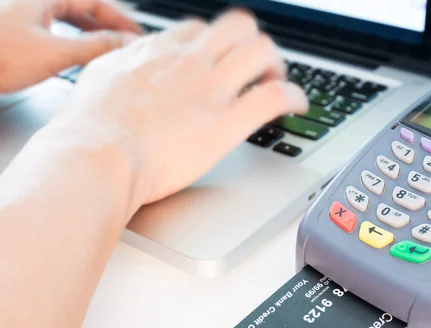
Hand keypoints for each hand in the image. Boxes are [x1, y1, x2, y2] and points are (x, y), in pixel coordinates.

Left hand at [0, 0, 140, 92]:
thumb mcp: (55, 53)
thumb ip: (96, 47)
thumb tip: (126, 43)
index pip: (95, 2)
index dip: (121, 19)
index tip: (137, 35)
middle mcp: (34, 4)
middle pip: (82, 11)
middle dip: (107, 29)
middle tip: (126, 46)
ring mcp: (24, 19)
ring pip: (68, 24)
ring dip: (90, 38)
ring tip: (108, 55)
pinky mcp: (16, 37)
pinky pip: (54, 36)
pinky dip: (72, 46)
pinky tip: (77, 60)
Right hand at [43, 10, 308, 211]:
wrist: (96, 154)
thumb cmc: (88, 128)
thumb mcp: (98, 78)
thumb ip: (120, 67)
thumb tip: (124, 68)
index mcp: (158, 52)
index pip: (199, 30)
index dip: (216, 44)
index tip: (220, 61)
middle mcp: (189, 62)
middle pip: (238, 26)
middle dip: (252, 44)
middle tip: (256, 68)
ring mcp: (210, 89)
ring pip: (262, 50)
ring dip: (276, 64)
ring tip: (276, 83)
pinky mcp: (225, 122)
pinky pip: (274, 96)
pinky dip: (294, 96)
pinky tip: (297, 105)